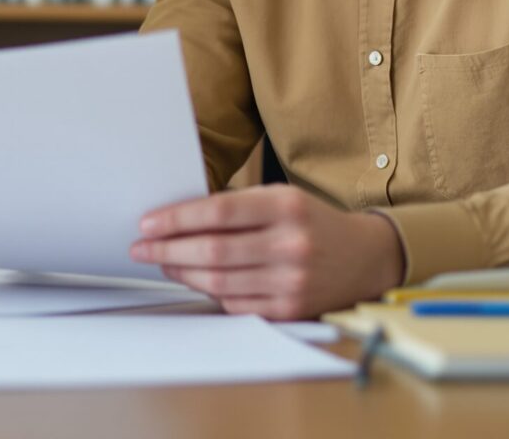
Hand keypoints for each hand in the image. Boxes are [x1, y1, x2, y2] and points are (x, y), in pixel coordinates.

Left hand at [129, 185, 404, 320]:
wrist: (366, 258)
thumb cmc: (312, 222)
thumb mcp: (281, 198)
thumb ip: (237, 205)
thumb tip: (179, 218)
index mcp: (286, 207)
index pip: (219, 211)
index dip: (177, 219)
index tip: (147, 223)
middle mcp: (291, 244)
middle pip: (213, 250)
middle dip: (168, 249)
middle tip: (142, 248)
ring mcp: (292, 281)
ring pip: (219, 281)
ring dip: (183, 272)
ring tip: (163, 262)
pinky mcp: (291, 310)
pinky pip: (236, 304)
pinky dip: (210, 293)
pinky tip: (196, 280)